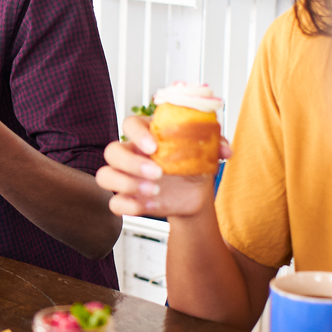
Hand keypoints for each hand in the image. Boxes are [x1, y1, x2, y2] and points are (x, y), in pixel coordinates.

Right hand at [95, 116, 229, 218]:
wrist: (196, 193)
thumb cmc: (195, 163)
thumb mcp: (207, 150)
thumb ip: (216, 144)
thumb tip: (225, 151)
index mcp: (147, 134)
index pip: (130, 124)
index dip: (137, 134)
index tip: (154, 146)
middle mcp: (131, 153)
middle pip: (112, 151)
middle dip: (131, 162)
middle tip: (158, 173)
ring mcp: (125, 176)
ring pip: (105, 175)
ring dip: (125, 183)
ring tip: (155, 191)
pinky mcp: (127, 198)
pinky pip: (113, 202)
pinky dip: (125, 205)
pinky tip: (143, 206)